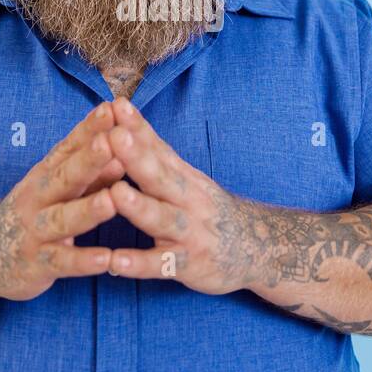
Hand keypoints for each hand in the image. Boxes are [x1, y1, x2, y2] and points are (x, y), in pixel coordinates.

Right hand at [0, 102, 126, 302]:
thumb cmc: (31, 215)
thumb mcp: (55, 190)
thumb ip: (89, 174)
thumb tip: (122, 151)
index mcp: (44, 175)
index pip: (68, 147)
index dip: (89, 129)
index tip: (112, 108)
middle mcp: (36, 198)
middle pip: (65, 176)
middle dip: (89, 159)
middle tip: (112, 141)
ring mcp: (34, 231)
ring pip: (63, 219)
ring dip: (88, 210)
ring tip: (113, 200)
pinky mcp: (37, 265)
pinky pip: (62, 262)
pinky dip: (83, 261)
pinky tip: (106, 259)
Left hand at [102, 96, 264, 294]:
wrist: (257, 248)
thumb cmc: (207, 209)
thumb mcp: (187, 178)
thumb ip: (154, 153)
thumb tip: (121, 114)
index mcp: (183, 176)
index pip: (158, 146)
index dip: (138, 127)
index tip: (116, 105)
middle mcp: (187, 200)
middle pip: (160, 176)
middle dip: (137, 157)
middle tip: (114, 136)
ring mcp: (188, 232)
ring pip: (161, 218)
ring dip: (138, 206)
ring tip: (115, 193)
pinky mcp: (187, 265)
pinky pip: (161, 266)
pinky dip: (138, 264)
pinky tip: (115, 263)